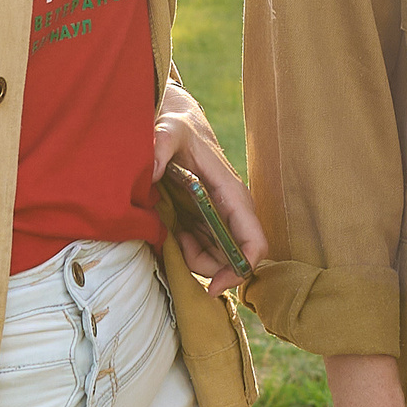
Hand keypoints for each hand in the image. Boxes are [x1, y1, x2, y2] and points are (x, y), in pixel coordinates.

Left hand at [154, 82, 267, 297]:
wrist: (178, 121)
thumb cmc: (178, 126)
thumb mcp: (168, 130)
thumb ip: (161, 145)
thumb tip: (152, 171)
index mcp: (232, 195)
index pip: (254, 243)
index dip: (241, 269)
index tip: (214, 285)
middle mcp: (234, 211)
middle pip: (236, 260)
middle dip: (211, 268)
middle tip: (179, 248)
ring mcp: (223, 218)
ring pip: (221, 259)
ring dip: (198, 260)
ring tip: (174, 234)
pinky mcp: (209, 220)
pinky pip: (207, 250)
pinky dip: (191, 252)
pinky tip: (175, 231)